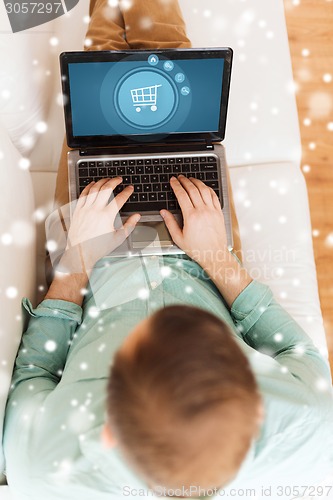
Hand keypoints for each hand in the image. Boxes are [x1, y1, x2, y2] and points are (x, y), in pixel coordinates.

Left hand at [60, 177, 140, 272]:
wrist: (81, 252)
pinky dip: (89, 187)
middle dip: (114, 181)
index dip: (127, 192)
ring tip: (108, 179)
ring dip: (102, 181)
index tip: (130, 188)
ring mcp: (85, 209)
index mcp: (106, 216)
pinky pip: (83, 194)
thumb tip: (137, 217)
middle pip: (106, 189)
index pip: (120, 199)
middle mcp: (95, 210)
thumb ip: (129, 225)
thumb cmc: (98, 247)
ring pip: (94, 189)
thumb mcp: (118, 238)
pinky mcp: (78, 210)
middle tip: (119, 179)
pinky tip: (93, 184)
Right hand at [160, 175, 251, 306]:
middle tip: (180, 177)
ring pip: (204, 190)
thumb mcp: (178, 238)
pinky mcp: (219, 213)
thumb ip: (170, 223)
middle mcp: (202, 211)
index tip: (173, 181)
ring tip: (190, 179)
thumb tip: (163, 212)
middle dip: (185, 181)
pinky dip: (208, 189)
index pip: (182, 195)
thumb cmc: (197, 248)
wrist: (214, 254)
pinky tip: (204, 187)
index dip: (176, 186)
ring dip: (196, 182)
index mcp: (191, 217)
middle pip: (193, 189)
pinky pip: (214, 196)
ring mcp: (212, 211)